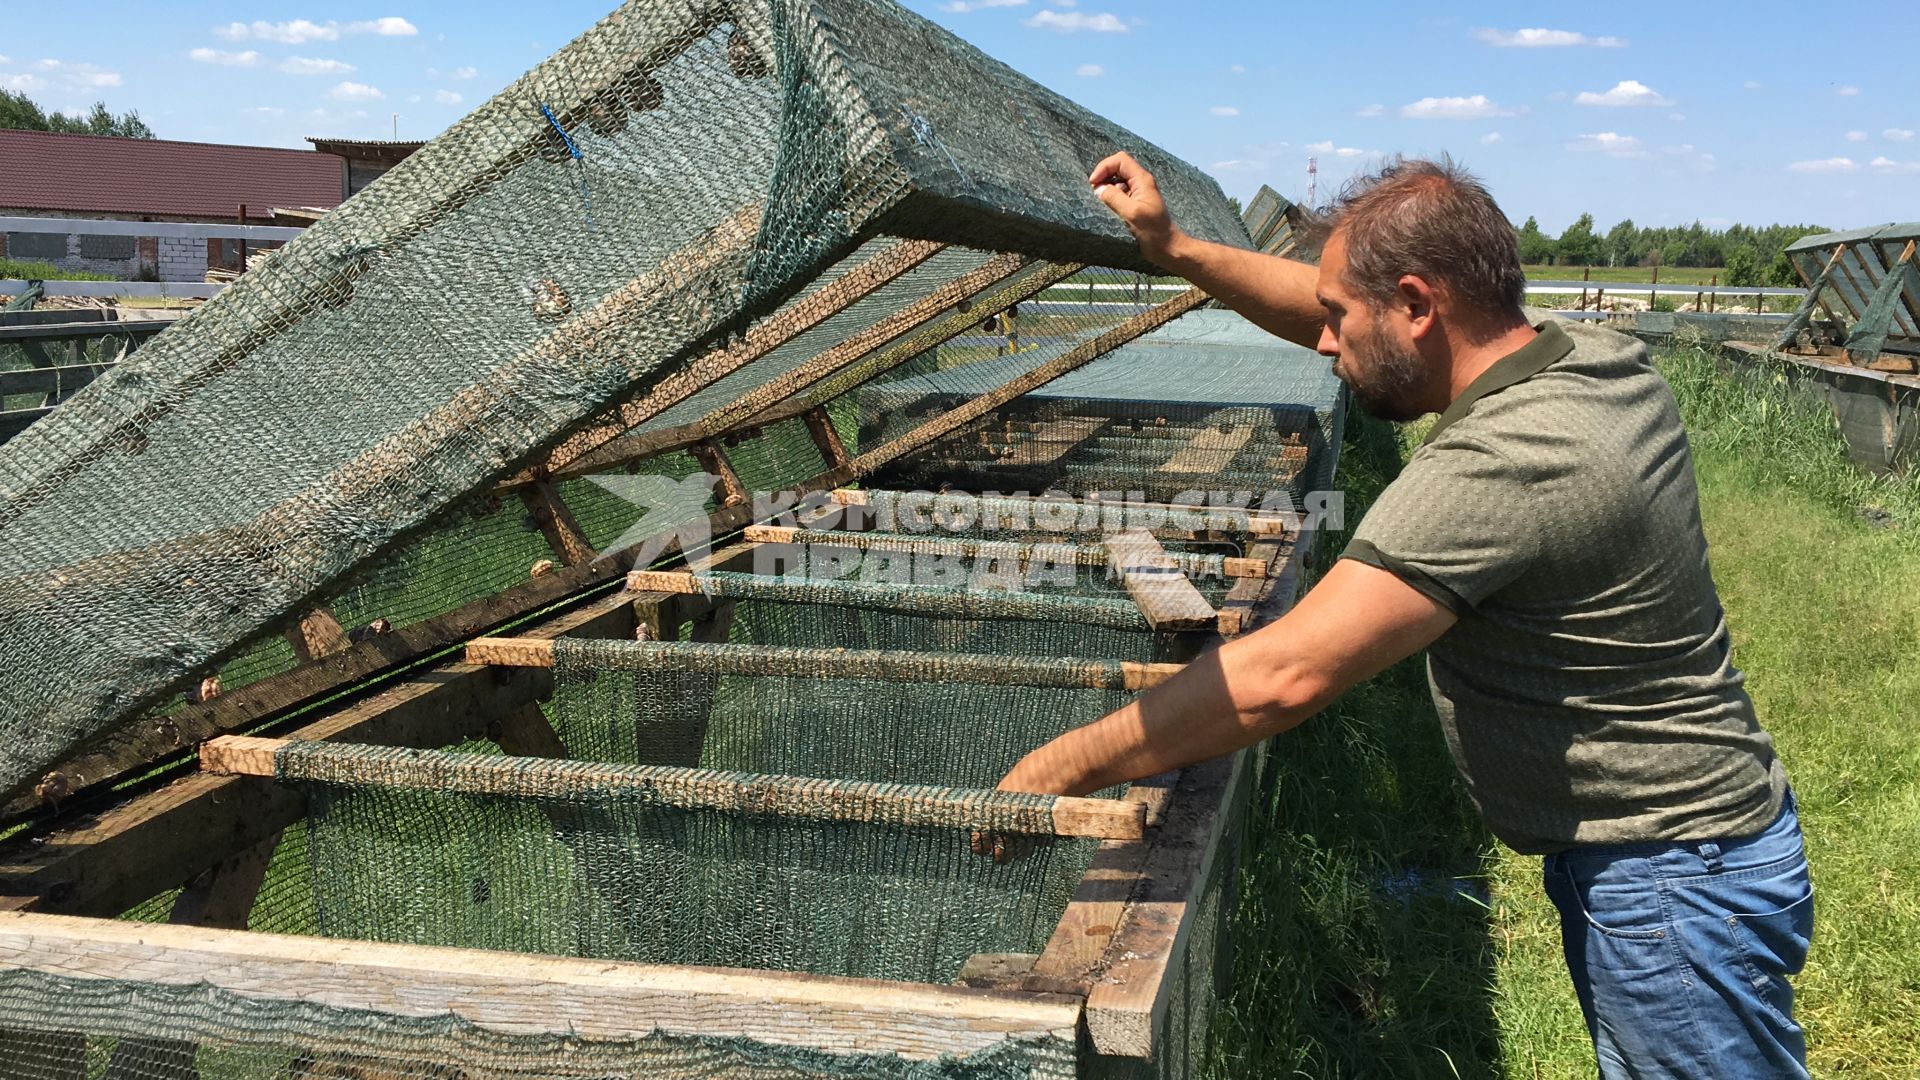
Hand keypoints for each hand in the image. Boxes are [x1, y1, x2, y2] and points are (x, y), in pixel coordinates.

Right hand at [1089, 151, 1184, 265]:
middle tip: (1094, 192)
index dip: (1104, 167)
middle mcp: (1140, 183)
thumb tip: (1098, 189)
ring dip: (1105, 188)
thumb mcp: (1132, 213)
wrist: (1167, 248)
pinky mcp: (1134, 205)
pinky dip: (1109, 198)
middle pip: (1117, 168)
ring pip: (1117, 181)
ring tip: (1099, 202)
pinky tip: (1106, 209)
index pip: (1120, 160)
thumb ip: (1114, 198)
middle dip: (1103, 176)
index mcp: (1142, 180)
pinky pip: (1119, 194)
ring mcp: (1137, 193)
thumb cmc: (1154, 231)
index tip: (1093, 183)